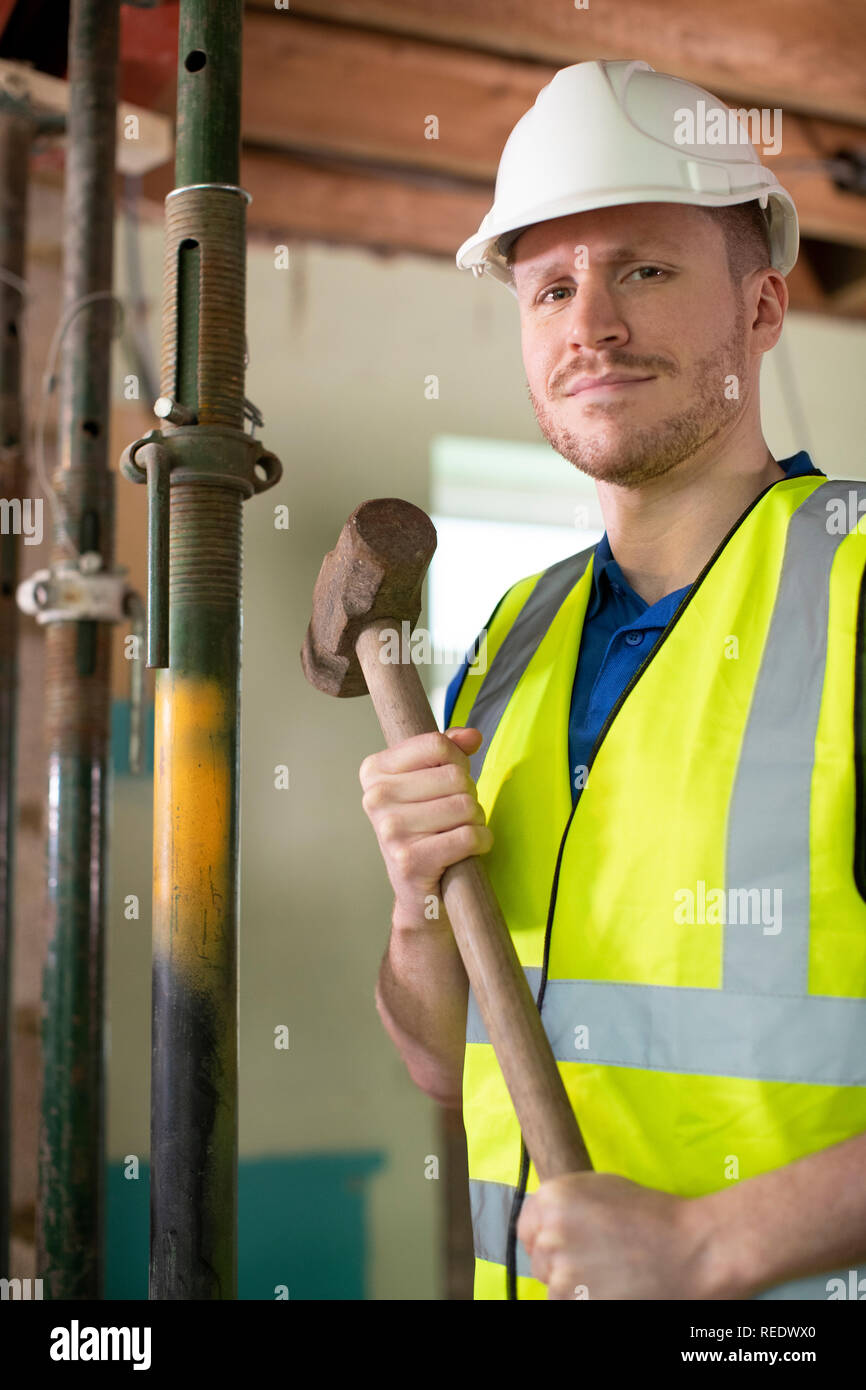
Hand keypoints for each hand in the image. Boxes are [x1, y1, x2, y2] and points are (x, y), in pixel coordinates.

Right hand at [359, 727, 491, 922]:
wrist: (419, 894)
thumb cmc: (425, 832)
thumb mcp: (431, 783)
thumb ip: (449, 750)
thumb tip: (470, 736)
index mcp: (375, 771)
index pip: (436, 744)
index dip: (457, 761)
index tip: (449, 781)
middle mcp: (375, 798)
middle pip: (455, 775)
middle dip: (468, 795)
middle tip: (454, 815)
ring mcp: (390, 830)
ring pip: (465, 805)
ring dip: (475, 820)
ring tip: (458, 832)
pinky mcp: (410, 860)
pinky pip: (468, 836)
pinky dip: (480, 841)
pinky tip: (467, 850)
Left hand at [517, 1172, 727, 1299]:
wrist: (691, 1249)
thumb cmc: (652, 1216)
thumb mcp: (601, 1188)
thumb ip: (565, 1204)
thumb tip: (544, 1223)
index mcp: (553, 1197)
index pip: (525, 1227)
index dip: (545, 1238)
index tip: (565, 1245)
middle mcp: (549, 1232)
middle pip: (538, 1259)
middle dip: (560, 1262)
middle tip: (599, 1260)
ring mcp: (561, 1271)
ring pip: (552, 1287)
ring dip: (574, 1286)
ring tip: (611, 1274)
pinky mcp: (575, 1303)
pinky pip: (567, 1305)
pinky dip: (586, 1301)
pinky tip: (613, 1289)